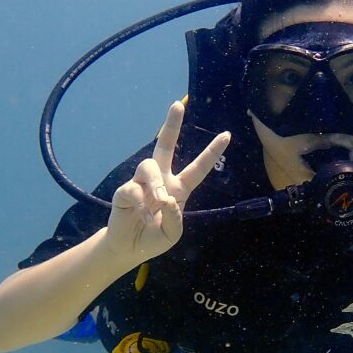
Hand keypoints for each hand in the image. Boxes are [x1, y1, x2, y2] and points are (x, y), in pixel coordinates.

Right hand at [104, 102, 230, 264]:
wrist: (130, 248)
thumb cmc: (154, 238)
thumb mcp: (172, 234)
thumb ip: (175, 219)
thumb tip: (167, 199)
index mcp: (179, 188)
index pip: (199, 168)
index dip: (212, 152)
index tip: (227, 134)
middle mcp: (162, 180)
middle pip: (166, 145)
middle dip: (171, 124)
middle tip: (177, 105)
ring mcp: (142, 183)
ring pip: (149, 166)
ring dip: (155, 185)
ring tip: (157, 202)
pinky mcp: (125, 190)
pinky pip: (133, 188)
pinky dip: (140, 204)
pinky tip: (142, 215)